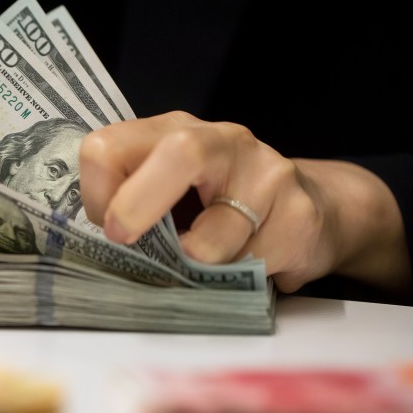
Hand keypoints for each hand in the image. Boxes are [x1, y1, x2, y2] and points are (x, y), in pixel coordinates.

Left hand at [78, 110, 410, 294]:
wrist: (317, 210)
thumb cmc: (225, 205)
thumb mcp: (172, 194)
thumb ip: (134, 203)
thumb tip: (95, 245)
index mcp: (174, 133)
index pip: (110, 146)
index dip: (96, 193)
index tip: (105, 225)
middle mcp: (223, 141)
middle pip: (179, 153)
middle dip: (141, 204)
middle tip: (125, 239)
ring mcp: (268, 174)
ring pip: (216, 236)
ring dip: (198, 267)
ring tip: (207, 266)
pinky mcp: (300, 216)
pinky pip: (252, 264)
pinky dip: (239, 279)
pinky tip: (250, 266)